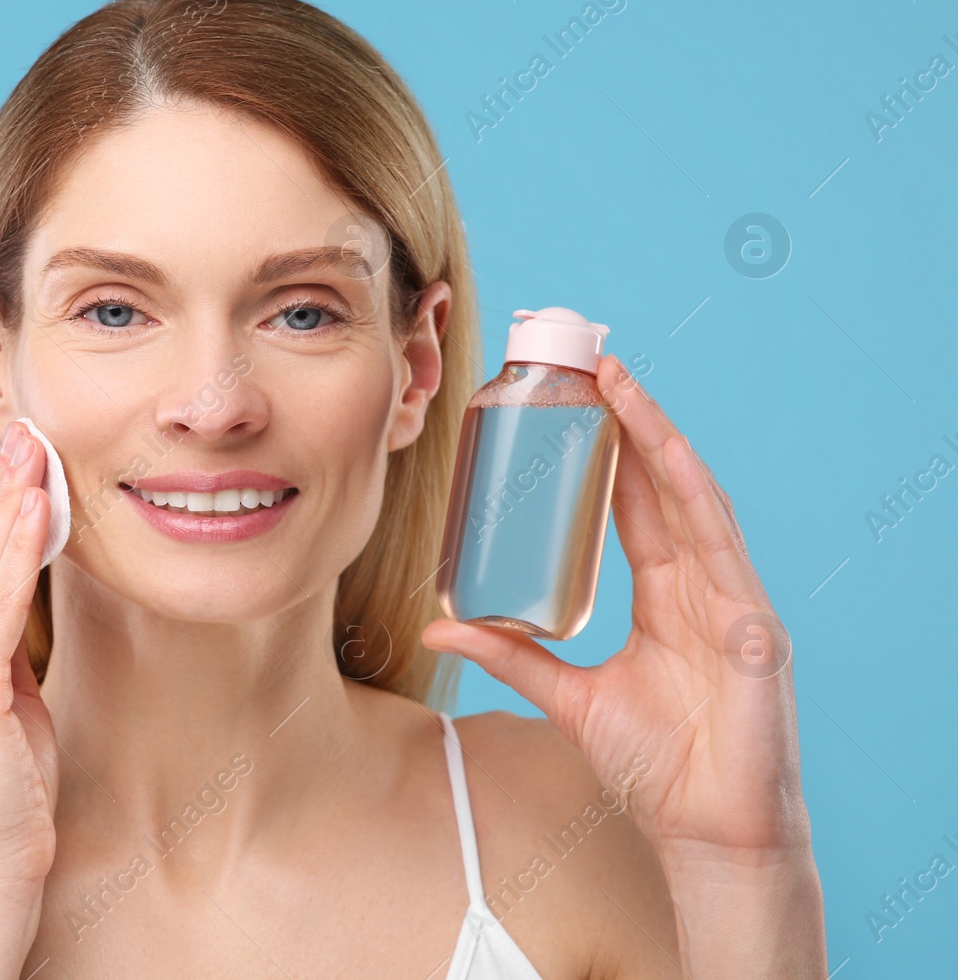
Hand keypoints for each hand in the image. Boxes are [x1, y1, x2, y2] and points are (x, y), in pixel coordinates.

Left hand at [421, 355, 810, 869]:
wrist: (707, 831)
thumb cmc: (656, 765)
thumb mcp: (568, 697)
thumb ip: (510, 656)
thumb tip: (439, 627)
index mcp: (666, 596)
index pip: (637, 504)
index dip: (612, 449)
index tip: (578, 398)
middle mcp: (703, 587)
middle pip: (667, 487)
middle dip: (635, 423)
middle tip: (596, 363)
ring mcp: (734, 604)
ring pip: (697, 504)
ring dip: (662, 442)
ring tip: (626, 388)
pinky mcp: (755, 633)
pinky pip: (726, 557)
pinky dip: (700, 506)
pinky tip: (676, 464)